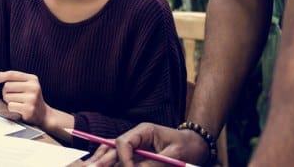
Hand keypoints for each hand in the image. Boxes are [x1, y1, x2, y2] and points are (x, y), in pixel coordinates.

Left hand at [0, 70, 50, 125]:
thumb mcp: (25, 85)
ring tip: (18, 103)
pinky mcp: (29, 109)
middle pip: (7, 86)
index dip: (0, 77)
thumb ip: (12, 79)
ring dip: (9, 101)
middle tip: (14, 97)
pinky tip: (19, 109)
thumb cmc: (31, 98)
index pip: (12, 74)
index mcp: (32, 79)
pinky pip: (10, 106)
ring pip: (7, 97)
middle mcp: (33, 87)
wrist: (43, 115)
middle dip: (6, 92)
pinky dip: (12, 108)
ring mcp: (32, 98)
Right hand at [86, 123, 209, 166]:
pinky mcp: (138, 156)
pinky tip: (109, 164)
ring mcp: (136, 147)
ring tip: (96, 166)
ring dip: (110, 162)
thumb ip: (154, 163)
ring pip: (115, 156)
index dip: (123, 158)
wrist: (197, 146)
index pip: (123, 142)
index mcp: (143, 131)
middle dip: (107, 161)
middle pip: (114, 149)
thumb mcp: (173, 155)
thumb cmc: (187, 147)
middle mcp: (136, 138)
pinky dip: (118, 163)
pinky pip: (123, 160)